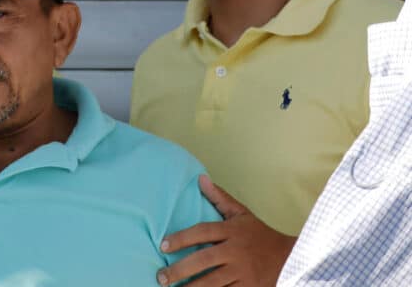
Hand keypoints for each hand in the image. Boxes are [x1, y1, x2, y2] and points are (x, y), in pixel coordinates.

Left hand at [156, 176, 295, 286]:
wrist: (293, 259)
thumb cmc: (261, 235)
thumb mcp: (242, 214)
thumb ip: (220, 198)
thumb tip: (200, 179)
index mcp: (232, 231)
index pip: (202, 232)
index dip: (181, 238)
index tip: (163, 246)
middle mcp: (236, 251)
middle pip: (204, 260)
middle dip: (180, 269)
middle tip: (161, 277)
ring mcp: (243, 272)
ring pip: (213, 282)